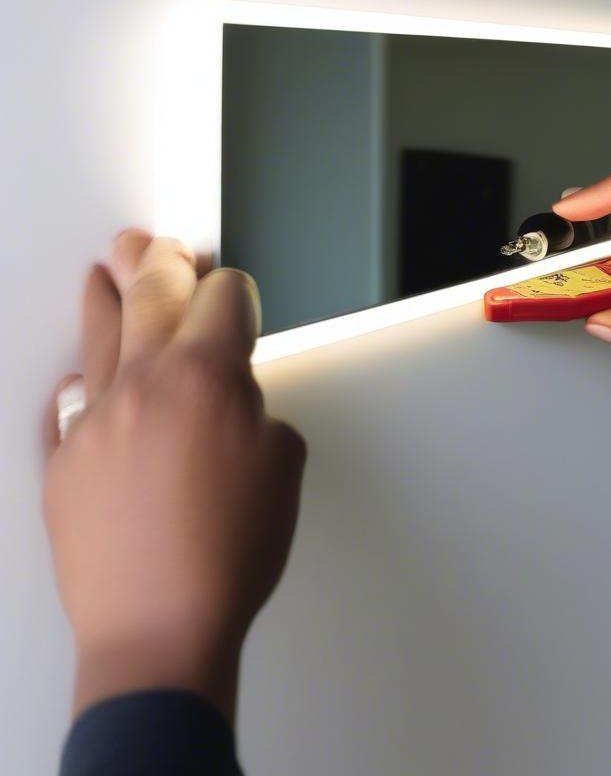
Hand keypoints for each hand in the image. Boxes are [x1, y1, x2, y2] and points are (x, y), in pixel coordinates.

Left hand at [43, 231, 306, 721]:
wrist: (155, 629)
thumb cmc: (225, 557)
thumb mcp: (283, 469)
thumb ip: (260, 414)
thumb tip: (237, 406)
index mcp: (207, 380)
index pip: (223, 298)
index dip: (234, 288)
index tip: (232, 289)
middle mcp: (145, 386)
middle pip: (152, 295)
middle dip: (161, 262)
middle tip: (156, 243)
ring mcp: (96, 420)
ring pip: (101, 335)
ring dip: (109, 296)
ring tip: (107, 271)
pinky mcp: (65, 459)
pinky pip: (71, 400)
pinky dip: (84, 377)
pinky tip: (83, 372)